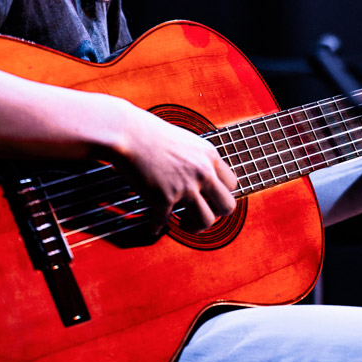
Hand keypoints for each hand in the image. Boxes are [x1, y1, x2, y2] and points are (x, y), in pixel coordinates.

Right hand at [110, 102, 237, 235]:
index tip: (208, 199)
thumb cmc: (152, 134)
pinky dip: (156, 227)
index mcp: (209, 156)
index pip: (232, 184)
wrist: (129, 133)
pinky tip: (152, 226)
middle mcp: (202, 172)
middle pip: (227, 206)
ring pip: (206, 221)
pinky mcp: (164, 198)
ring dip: (195, 228)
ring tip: (183, 224)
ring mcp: (185, 186)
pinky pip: (163, 223)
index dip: (220, 194)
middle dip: (215, 214)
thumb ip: (199, 159)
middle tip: (199, 214)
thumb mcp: (187, 141)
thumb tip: (203, 178)